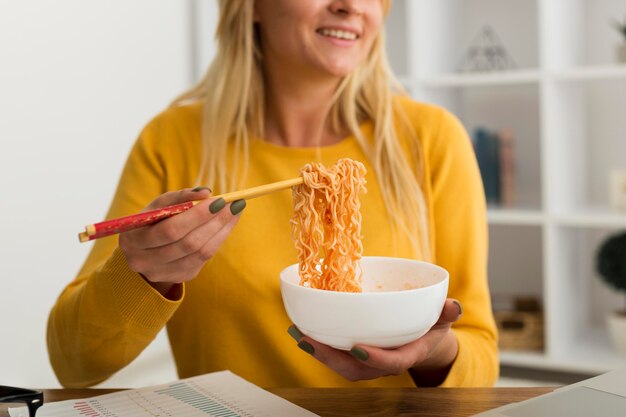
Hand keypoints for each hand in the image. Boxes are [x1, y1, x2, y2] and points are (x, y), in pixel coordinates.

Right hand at [119, 187, 245, 295]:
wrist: (146, 249)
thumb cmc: (154, 220)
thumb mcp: (159, 205)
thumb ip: (180, 197)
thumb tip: (206, 193)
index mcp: (133, 240)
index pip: (171, 229)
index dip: (197, 215)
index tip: (219, 200)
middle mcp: (144, 261)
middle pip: (189, 243)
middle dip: (215, 222)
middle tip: (234, 204)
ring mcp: (162, 272)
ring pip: (201, 253)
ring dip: (222, 230)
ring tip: (235, 211)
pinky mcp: (180, 277)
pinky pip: (204, 259)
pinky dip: (218, 240)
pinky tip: (226, 225)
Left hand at [287, 298, 461, 384]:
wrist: (426, 339)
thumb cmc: (432, 325)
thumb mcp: (443, 317)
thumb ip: (446, 312)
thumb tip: (454, 306)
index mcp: (408, 353)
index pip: (394, 362)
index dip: (377, 359)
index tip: (358, 348)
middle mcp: (386, 362)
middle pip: (357, 370)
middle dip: (330, 358)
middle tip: (308, 340)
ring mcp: (370, 361)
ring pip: (342, 365)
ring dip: (319, 352)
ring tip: (298, 333)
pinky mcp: (358, 355)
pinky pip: (338, 355)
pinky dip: (320, 345)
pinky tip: (303, 330)